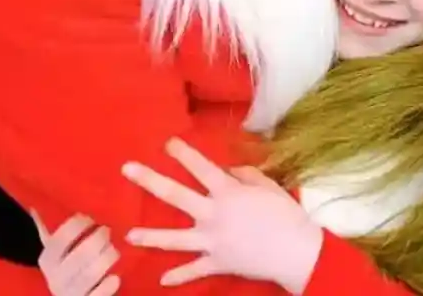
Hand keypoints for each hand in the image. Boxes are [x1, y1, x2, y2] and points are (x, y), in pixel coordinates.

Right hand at [33, 212, 120, 295]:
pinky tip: (115, 277)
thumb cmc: (67, 269)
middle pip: (81, 254)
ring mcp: (69, 294)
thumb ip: (48, 229)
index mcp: (47, 258)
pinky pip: (98, 295)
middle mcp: (55, 277)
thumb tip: (34, 206)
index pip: (61, 237)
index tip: (91, 218)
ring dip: (107, 258)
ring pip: (91, 273)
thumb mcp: (56, 252)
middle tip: (108, 231)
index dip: (79, 224)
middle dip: (99, 239)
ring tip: (114, 250)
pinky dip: (109, 285)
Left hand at [122, 138, 322, 292]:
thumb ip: (244, 176)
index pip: (199, 167)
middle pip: (175, 196)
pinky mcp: (217, 263)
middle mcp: (213, 215)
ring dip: (151, 237)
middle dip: (149, 181)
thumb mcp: (267, 186)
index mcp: (227, 192)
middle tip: (127, 169)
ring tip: (129, 235)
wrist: (296, 251)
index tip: (167, 143)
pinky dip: (179, 276)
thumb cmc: (285, 214)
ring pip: (175, 239)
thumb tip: (227, 172)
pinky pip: (194, 271)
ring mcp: (212, 241)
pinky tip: (163, 280)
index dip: (183, 153)